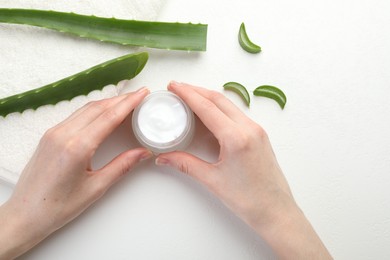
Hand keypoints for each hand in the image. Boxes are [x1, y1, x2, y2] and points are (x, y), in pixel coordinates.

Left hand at [0, 87, 151, 258]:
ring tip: (125, 101)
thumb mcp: (96, 188)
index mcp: (76, 147)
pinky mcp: (49, 136)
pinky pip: (75, 115)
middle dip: (121, 99)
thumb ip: (121, 166)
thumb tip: (142, 153)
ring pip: (86, 109)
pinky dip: (93, 110)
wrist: (25, 215)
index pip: (109, 117)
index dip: (129, 103)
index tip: (142, 94)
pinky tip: (103, 113)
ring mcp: (54, 133)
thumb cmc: (57, 206)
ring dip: (107, 103)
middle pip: (98, 108)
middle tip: (139, 95)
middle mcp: (63, 135)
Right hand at [156, 82, 331, 258]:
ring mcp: (257, 130)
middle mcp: (249, 128)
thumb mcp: (212, 180)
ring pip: (229, 105)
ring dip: (209, 98)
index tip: (174, 86)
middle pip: (218, 100)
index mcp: (237, 138)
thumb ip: (186, 164)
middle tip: (178, 88)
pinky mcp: (259, 135)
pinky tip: (209, 113)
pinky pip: (237, 114)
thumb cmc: (249, 199)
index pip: (207, 107)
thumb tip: (164, 157)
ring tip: (190, 97)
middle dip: (196, 91)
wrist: (276, 211)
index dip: (188, 94)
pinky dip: (220, 108)